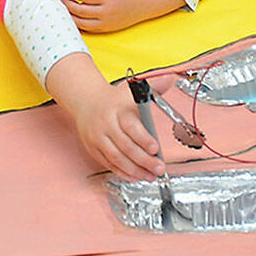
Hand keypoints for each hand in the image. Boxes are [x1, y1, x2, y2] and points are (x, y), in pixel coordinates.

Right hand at [45, 53, 162, 180]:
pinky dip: (123, 173)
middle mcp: (106, 124)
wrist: (86, 101)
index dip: (143, 139)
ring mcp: (98, 138)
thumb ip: (153, 86)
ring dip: (135, 170)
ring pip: (117, 158)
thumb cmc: (113, 99)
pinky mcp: (93, 149)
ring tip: (151, 175)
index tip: (156, 148)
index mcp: (116, 109)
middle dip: (144, 160)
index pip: (130, 126)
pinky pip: (109, 164)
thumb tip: (169, 78)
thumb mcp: (131, 90)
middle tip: (159, 167)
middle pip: (125, 146)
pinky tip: (136, 176)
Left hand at [60, 0, 183, 32]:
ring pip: (81, 22)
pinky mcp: (106, 29)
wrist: (144, 3)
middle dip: (66, 3)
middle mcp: (107, 11)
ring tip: (63, 7)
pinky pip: (87, 28)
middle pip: (79, 9)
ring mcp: (106, 22)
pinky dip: (77, 23)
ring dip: (69, 14)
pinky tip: (72, 15)